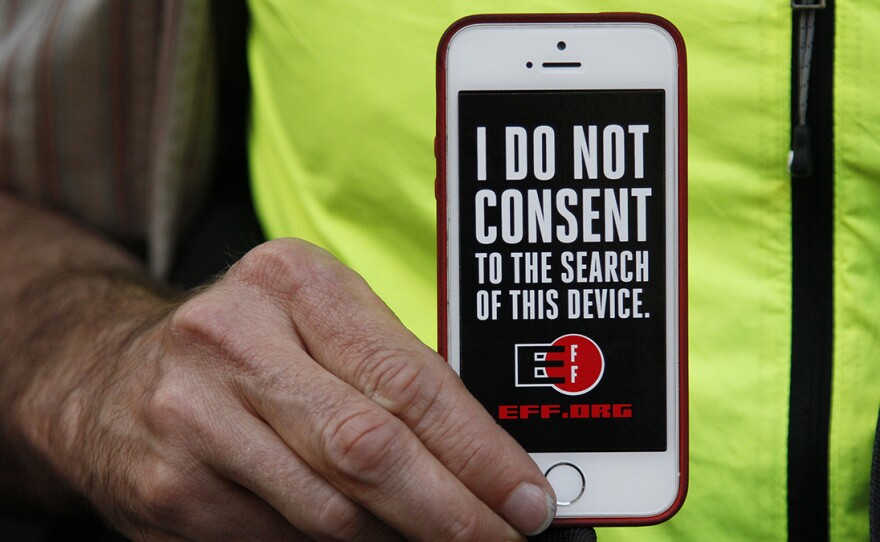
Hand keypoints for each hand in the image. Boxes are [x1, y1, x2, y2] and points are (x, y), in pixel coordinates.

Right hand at [37, 239, 555, 540]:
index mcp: (292, 282)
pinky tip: (367, 541)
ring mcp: (193, 419)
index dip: (478, 452)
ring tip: (439, 539)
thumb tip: (482, 460)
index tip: (526, 499)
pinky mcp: (170, 491)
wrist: (105, 375)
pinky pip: (281, 541)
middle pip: (369, 450)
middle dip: (451, 512)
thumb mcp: (315, 322)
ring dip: (399, 540)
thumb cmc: (246, 344)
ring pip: (330, 512)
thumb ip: (390, 374)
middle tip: (502, 538)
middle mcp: (234, 341)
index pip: (408, 380)